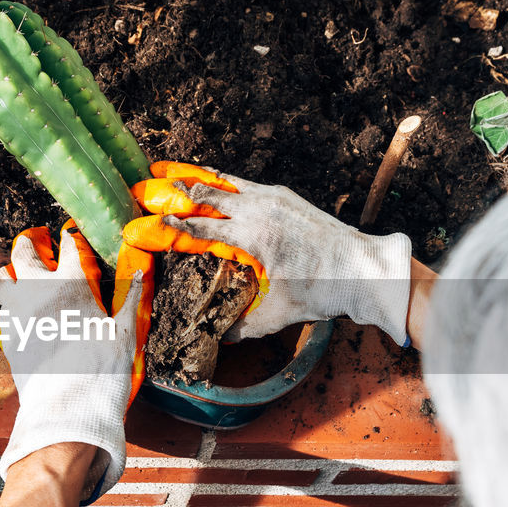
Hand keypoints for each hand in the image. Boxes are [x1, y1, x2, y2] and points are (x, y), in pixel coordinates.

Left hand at [0, 222, 149, 503]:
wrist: (67, 408)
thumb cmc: (101, 370)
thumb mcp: (124, 333)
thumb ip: (130, 300)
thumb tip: (141, 276)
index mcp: (71, 285)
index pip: (69, 248)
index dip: (71, 240)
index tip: (72, 237)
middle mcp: (38, 292)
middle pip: (24, 253)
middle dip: (29, 244)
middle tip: (34, 243)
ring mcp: (18, 313)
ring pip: (2, 279)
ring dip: (9, 272)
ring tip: (17, 274)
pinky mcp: (8, 337)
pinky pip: (2, 312)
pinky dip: (10, 307)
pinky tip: (21, 314)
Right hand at [123, 161, 413, 344]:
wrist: (366, 269)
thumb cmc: (325, 291)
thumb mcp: (278, 314)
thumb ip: (244, 326)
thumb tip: (220, 338)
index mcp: (253, 236)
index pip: (198, 226)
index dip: (167, 226)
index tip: (142, 224)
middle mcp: (260, 209)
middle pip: (205, 194)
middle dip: (171, 192)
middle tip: (141, 187)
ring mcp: (274, 197)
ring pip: (224, 182)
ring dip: (193, 177)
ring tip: (164, 168)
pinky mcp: (285, 196)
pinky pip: (243, 183)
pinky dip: (220, 181)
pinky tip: (209, 180)